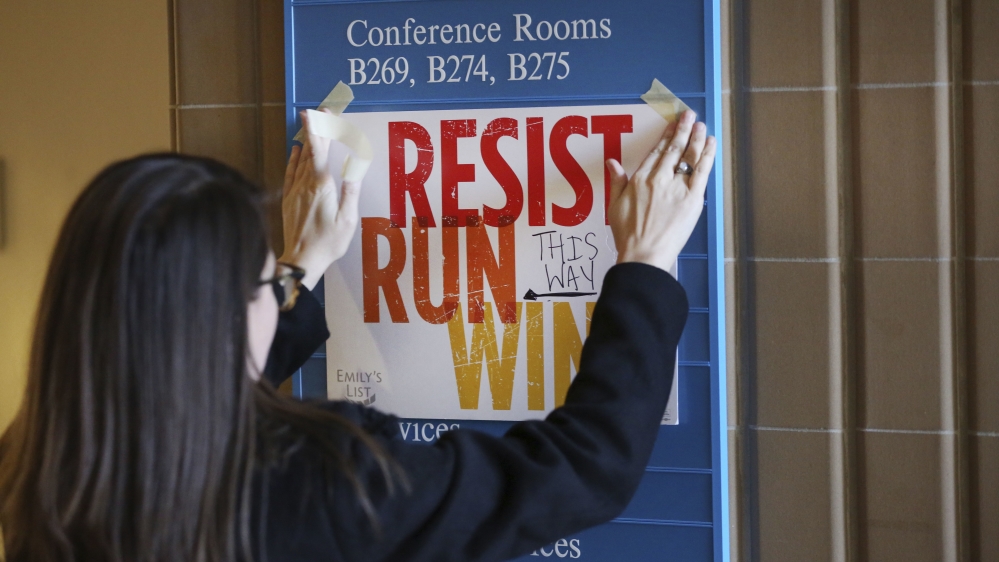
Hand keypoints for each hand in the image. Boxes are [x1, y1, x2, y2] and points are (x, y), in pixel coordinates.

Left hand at [279, 109, 361, 289]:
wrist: (302, 259)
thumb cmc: (328, 243)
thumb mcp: (347, 219)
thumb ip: (351, 190)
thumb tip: (356, 165)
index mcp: (322, 186)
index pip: (319, 150)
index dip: (320, 129)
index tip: (320, 112)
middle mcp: (306, 185)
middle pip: (310, 150)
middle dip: (315, 129)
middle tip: (318, 111)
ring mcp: (295, 191)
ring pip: (300, 160)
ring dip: (305, 141)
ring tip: (309, 126)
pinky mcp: (289, 200)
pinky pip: (290, 173)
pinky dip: (294, 159)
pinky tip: (295, 151)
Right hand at [606, 110, 716, 272]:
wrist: (643, 254)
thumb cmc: (628, 235)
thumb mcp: (614, 205)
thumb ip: (616, 181)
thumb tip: (612, 162)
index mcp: (640, 179)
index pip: (656, 152)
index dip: (665, 137)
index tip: (672, 125)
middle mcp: (659, 179)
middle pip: (674, 149)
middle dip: (683, 129)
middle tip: (689, 115)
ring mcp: (677, 187)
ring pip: (689, 156)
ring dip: (696, 137)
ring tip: (701, 124)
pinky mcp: (693, 198)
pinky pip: (702, 171)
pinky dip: (707, 154)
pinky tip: (710, 142)